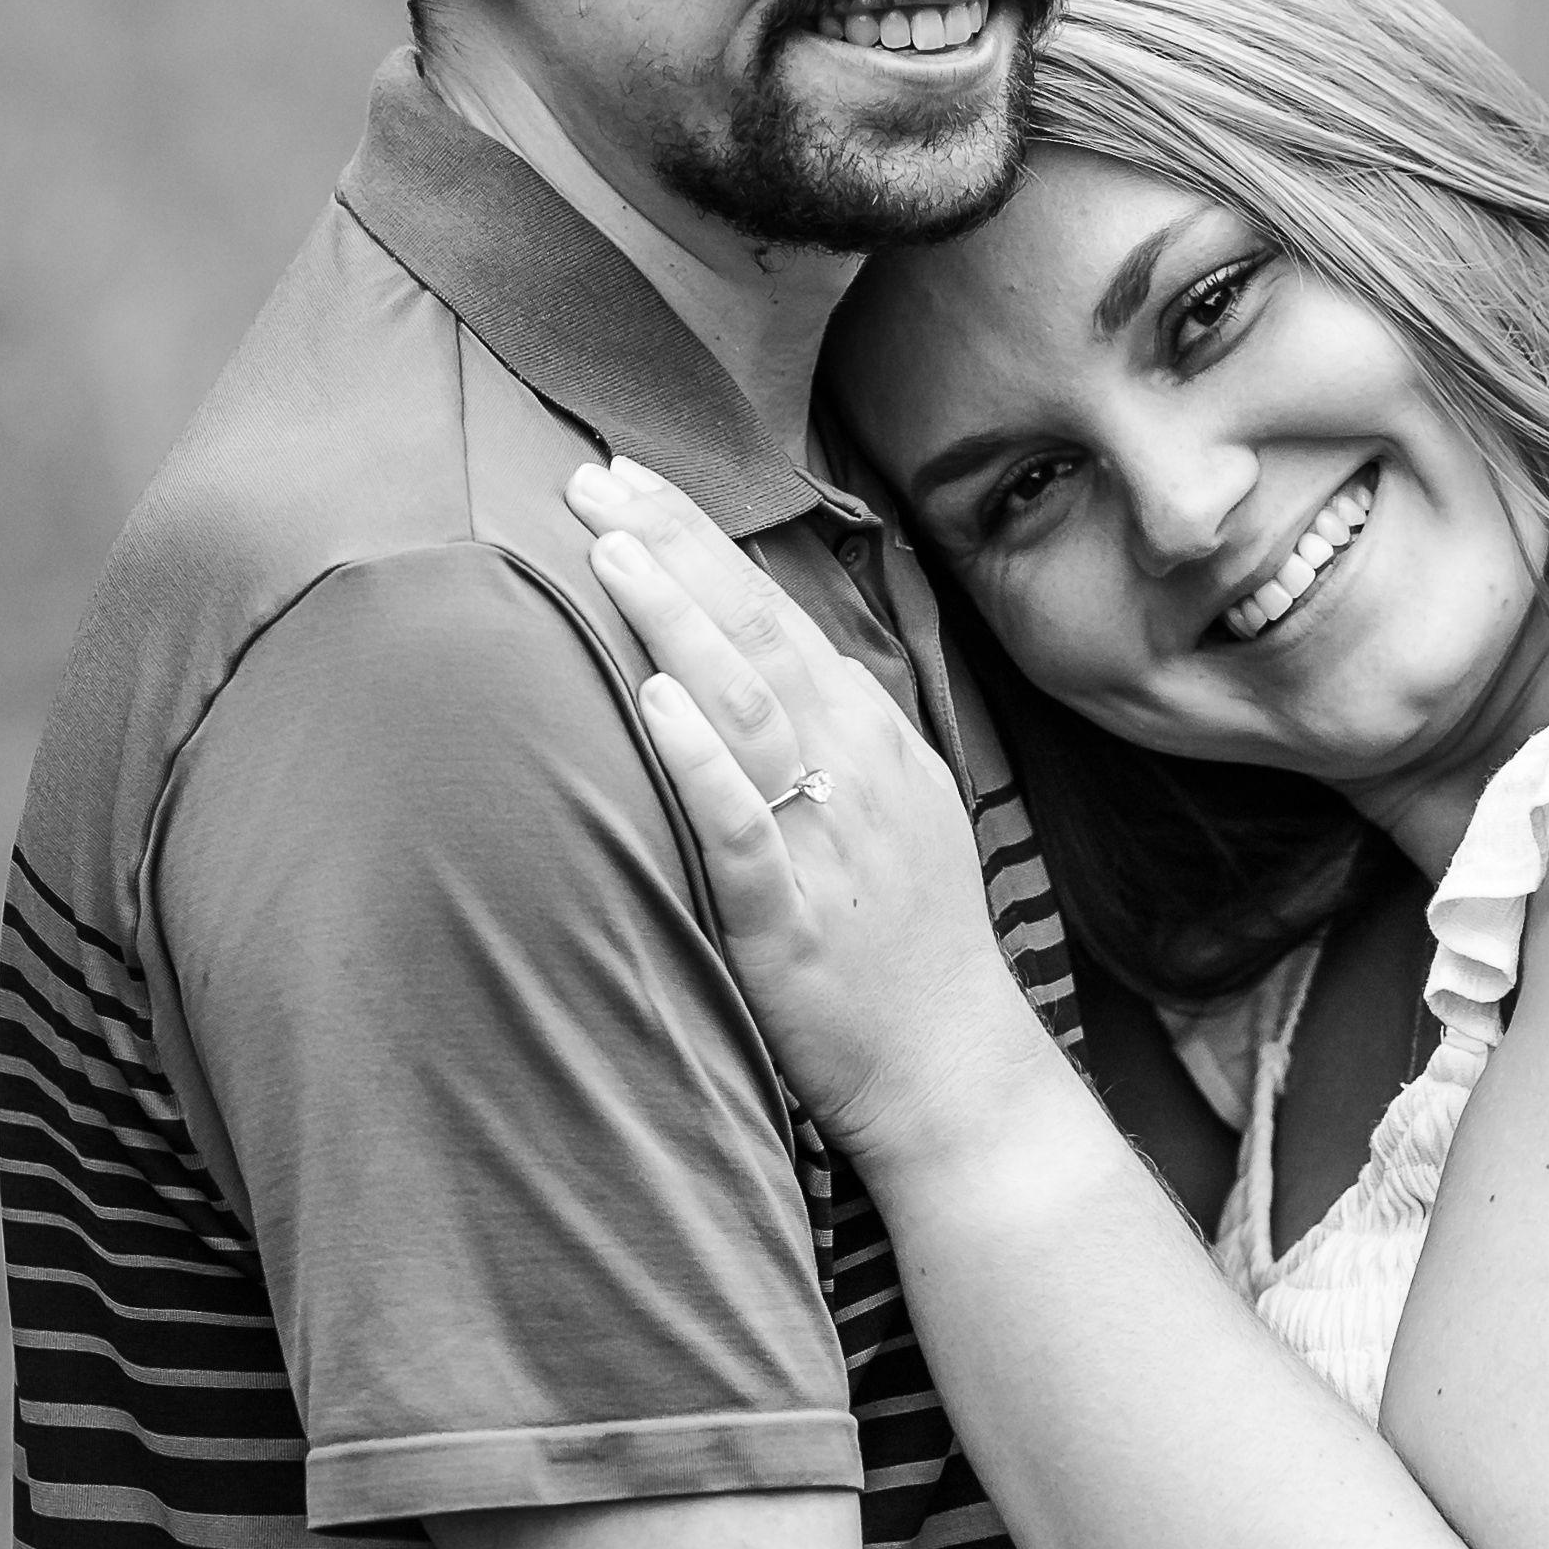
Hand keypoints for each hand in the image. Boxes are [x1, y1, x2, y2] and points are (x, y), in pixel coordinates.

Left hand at [569, 455, 1066, 1180]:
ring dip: (677, 620)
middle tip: (592, 478)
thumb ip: (826, 735)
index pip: (775, 612)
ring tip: (611, 552)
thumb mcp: (887, 812)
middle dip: (674, 547)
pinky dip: (700, 760)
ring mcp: (828, 842)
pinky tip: (655, 703)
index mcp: (872, 739)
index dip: (700, 540)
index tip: (629, 476)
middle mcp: (856, 771)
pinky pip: (743, 829)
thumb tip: (751, 660)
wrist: (956, 1072)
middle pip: (757, 633)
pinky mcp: (794, 922)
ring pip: (749, 707)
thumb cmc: (906, 945)